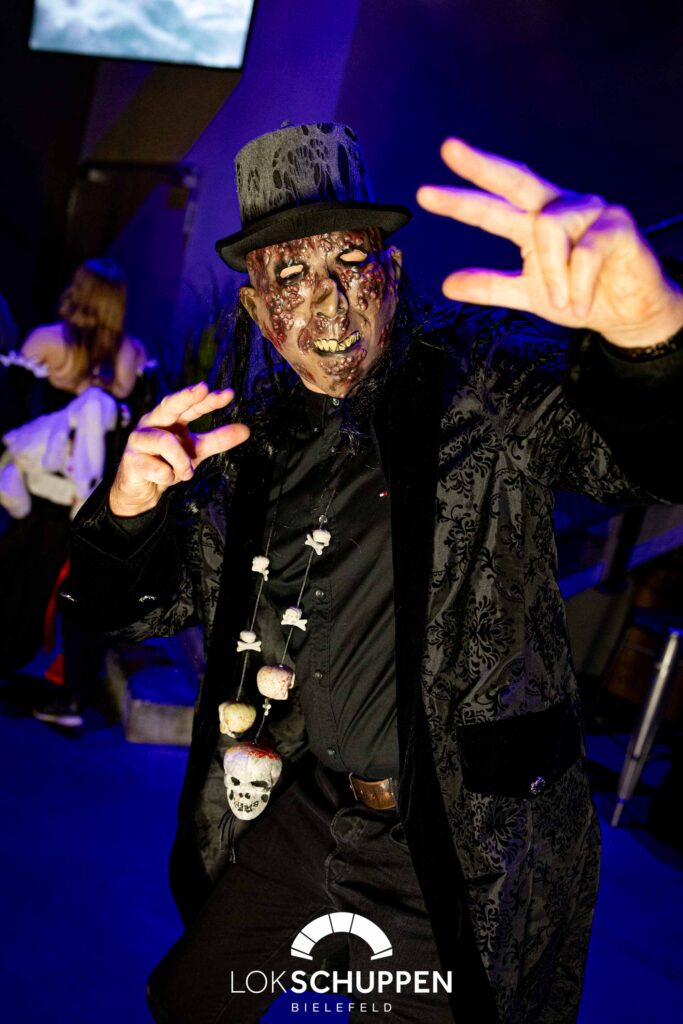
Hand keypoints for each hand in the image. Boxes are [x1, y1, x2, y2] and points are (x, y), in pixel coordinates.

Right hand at [109, 383, 249, 515]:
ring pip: (166, 443)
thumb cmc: (167, 463)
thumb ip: (218, 439)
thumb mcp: (196, 450)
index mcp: (169, 419)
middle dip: (185, 397)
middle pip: (169, 405)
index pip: (190, 405)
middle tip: (203, 389)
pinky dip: (168, 476)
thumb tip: (246, 430)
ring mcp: (139, 440)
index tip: (228, 394)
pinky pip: (157, 468)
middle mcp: (152, 423)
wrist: (141, 490)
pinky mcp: (132, 460)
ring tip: (187, 473)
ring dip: (182, 462)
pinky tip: (166, 478)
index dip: (207, 400)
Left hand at [417, 138, 682, 347]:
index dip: (460, 199)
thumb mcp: (527, 294)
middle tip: (450, 149)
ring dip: (552, 274)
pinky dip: (577, 285)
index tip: (425, 194)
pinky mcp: (617, 225)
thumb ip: (490, 286)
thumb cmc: (579, 295)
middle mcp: (559, 206)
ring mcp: (589, 210)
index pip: (492, 204)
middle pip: (516, 179)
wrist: (626, 315)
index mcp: (534, 219)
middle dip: (482, 165)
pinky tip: (579, 303)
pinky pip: (584, 254)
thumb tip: (447, 284)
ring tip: (562, 301)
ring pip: (549, 228)